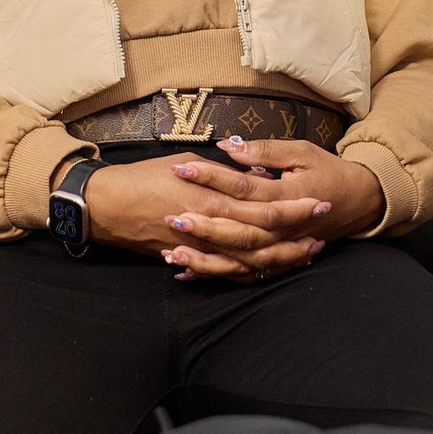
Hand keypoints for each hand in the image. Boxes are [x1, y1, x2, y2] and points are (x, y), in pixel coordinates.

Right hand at [79, 154, 324, 280]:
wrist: (108, 204)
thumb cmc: (145, 176)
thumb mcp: (187, 161)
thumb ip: (223, 172)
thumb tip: (252, 172)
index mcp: (215, 196)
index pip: (267, 205)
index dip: (296, 207)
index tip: (320, 202)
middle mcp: (212, 226)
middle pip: (265, 237)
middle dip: (297, 235)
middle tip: (323, 232)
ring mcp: (202, 247)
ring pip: (251, 260)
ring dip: (281, 258)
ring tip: (307, 254)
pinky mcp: (192, 259)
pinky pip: (228, 272)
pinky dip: (251, 272)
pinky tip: (270, 269)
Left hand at [166, 137, 386, 251]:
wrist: (358, 201)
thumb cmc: (327, 171)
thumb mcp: (301, 152)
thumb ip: (265, 152)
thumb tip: (228, 147)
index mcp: (286, 196)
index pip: (242, 188)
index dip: (210, 178)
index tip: (180, 169)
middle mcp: (282, 228)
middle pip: (237, 230)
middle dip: (201, 225)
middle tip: (168, 216)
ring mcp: (279, 247)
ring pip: (238, 259)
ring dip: (204, 259)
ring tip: (171, 254)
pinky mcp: (275, 258)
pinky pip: (243, 273)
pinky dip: (215, 274)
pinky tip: (186, 272)